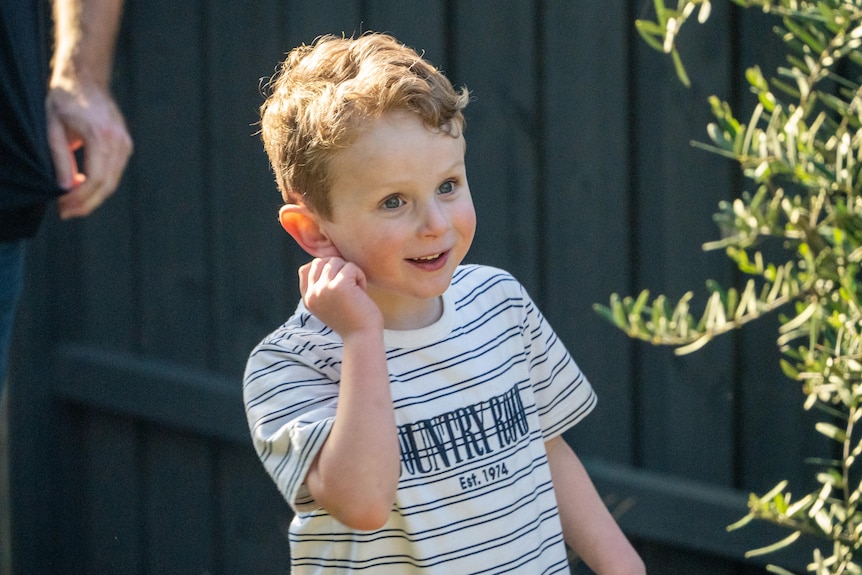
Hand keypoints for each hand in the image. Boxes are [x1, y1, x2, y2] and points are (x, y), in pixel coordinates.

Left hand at [46, 78, 132, 218]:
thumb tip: (64, 188)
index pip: (96, 179)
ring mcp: (125, 143)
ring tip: (72, 203)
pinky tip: (83, 186)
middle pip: (107, 185)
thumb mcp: (53, 128)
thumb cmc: (64, 98)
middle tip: (67, 212)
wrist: (85, 78)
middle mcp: (118, 141)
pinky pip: (114, 171)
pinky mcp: (125, 144)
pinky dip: (100, 183)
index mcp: (101, 136)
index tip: (63, 207)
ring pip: (112, 181)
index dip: (80, 198)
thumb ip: (60, 159)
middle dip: (87, 203)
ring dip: (93, 196)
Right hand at [299, 257, 383, 335]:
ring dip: (350, 272)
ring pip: (336, 261)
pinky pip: (350, 267)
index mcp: (308, 299)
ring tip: (356, 289)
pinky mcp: (338, 286)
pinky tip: (362, 292)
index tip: (339, 282)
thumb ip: (321, 287)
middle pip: (321, 261)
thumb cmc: (352, 320)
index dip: (324, 269)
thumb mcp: (329, 304)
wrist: (363, 338)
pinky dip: (360, 276)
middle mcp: (312, 293)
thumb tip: (323, 260)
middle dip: (338, 268)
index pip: (306, 269)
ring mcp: (323, 289)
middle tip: (350, 285)